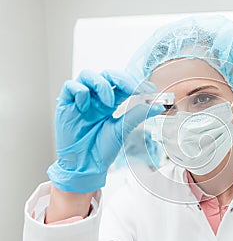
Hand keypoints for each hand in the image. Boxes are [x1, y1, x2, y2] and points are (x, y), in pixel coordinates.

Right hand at [47, 69, 163, 192]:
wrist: (85, 166)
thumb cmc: (102, 149)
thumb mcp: (123, 129)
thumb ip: (138, 114)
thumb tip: (160, 105)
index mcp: (110, 101)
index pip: (122, 83)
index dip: (135, 82)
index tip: (150, 90)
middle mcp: (96, 98)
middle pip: (107, 74)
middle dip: (122, 79)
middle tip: (134, 90)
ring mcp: (81, 100)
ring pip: (88, 75)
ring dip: (101, 85)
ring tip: (109, 104)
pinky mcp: (65, 104)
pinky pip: (70, 86)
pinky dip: (80, 92)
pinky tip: (85, 107)